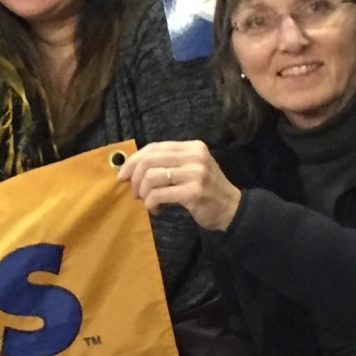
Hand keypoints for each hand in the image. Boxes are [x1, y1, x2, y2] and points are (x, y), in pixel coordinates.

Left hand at [118, 141, 242, 231]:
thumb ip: (166, 163)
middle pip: (149, 160)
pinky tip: (156, 209)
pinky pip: (159, 194)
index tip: (123, 175)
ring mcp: (196, 173)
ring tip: (146, 201)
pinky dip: (151, 203)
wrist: (232, 209)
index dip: (134, 160)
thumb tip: (130, 167)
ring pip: (151, 177)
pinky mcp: (193, 192)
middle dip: (134, 177)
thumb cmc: (206, 189)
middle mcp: (195, 156)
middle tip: (133, 192)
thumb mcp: (190, 168)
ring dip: (142, 192)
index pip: (154, 147)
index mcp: (192, 147)